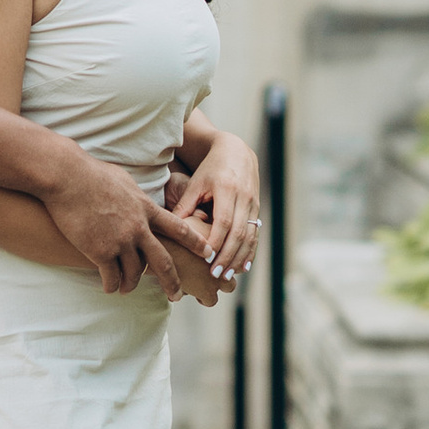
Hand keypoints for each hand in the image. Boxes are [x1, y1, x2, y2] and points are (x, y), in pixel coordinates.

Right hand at [44, 153, 194, 296]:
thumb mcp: (124, 181)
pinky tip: (108, 288)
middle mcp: (138, 228)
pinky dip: (111, 286)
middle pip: (163, 261)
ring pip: (134, 273)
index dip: (195, 242)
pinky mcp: (100, 251)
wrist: (67, 177)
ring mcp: (120, 241)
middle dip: (172, 281)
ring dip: (131, 285)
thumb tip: (139, 198)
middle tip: (177, 295)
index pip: (179, 228)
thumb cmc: (91, 173)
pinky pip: (111, 277)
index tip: (208, 253)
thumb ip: (136, 196)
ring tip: (126, 289)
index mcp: (146, 209)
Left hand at [166, 132, 259, 291]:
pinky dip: (249, 252)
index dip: (217, 242)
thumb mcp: (196, 183)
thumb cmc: (210, 169)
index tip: (206, 260)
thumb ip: (185, 205)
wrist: (237, 152)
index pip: (224, 221)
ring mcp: (253, 204)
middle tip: (215, 275)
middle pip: (239, 233)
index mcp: (227, 189)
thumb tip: (171, 229)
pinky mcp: (257, 209)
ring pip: (250, 236)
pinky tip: (242, 268)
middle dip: (228, 256)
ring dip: (239, 258)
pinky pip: (255, 235)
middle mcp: (244, 197)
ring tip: (227, 276)